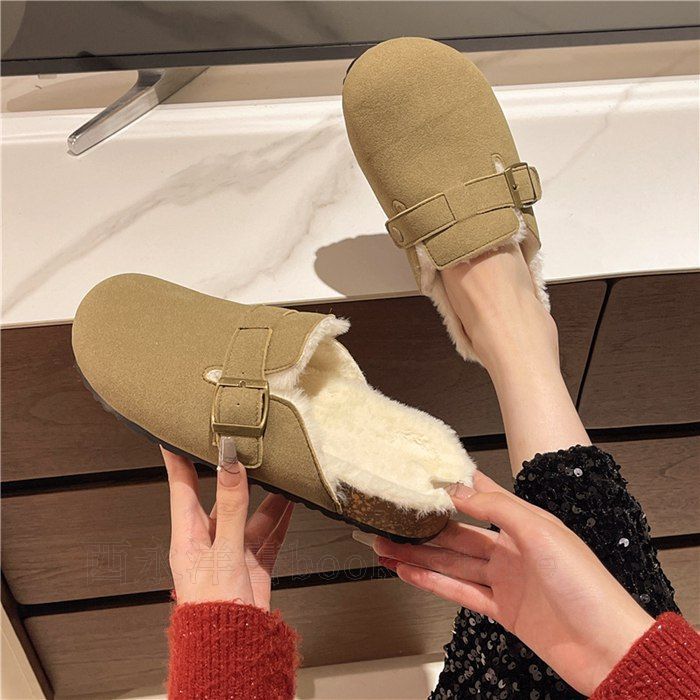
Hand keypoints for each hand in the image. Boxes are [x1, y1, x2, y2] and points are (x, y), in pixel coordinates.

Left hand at [163, 446, 292, 608]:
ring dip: (266, 496)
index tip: (174, 431)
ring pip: (250, 514)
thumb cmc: (213, 613)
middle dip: (233, 471)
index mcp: (188, 536)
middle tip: (242, 445)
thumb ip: (231, 506)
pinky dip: (281, 519)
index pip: (180, 485)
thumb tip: (229, 465)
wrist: (233, 650)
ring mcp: (232, 552)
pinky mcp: (253, 564)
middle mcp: (209, 541)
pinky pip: (269, 534)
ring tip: (279, 472)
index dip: (177, 456)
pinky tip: (290, 504)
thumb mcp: (223, 552)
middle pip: (221, 495)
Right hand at [366, 472, 652, 695]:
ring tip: (388, 547)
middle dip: (423, 528)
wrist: (608, 649)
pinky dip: (433, 582)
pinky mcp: (503, 611)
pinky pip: (460, 592)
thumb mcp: (541, 532)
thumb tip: (460, 488)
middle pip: (458, 533)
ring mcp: (507, 581)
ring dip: (419, 555)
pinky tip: (411, 573)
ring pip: (453, 563)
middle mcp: (514, 550)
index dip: (452, 486)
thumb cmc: (588, 588)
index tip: (422, 478)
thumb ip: (497, 508)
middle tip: (391, 521)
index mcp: (526, 523)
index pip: (482, 496)